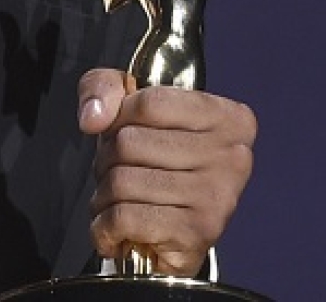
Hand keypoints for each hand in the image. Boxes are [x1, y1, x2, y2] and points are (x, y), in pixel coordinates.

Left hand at [78, 69, 256, 275]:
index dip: (119, 118)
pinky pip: (125, 218)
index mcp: (227, 117)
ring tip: (119, 203)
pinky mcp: (196, 233)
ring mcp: (216, 196)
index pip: (150, 103)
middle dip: (106, 161)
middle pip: (130, 143)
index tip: (121, 132)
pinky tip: (117, 231)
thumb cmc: (156, 166)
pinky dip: (106, 227)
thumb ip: (105, 88)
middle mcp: (231, 156)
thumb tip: (93, 117)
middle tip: (119, 173)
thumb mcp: (130, 109)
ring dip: (104, 197)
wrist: (177, 238)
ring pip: (122, 182)